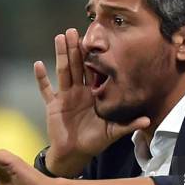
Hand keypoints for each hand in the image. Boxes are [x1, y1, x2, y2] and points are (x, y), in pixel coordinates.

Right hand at [35, 28, 149, 175]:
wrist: (75, 154)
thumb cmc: (94, 142)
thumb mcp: (113, 132)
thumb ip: (128, 125)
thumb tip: (147, 120)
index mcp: (94, 94)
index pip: (93, 71)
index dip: (93, 57)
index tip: (94, 41)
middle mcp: (79, 91)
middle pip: (76, 66)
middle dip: (75, 48)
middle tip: (74, 31)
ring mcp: (65, 96)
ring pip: (62, 71)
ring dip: (61, 55)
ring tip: (59, 38)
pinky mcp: (53, 105)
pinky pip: (45, 90)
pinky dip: (41, 79)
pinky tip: (37, 65)